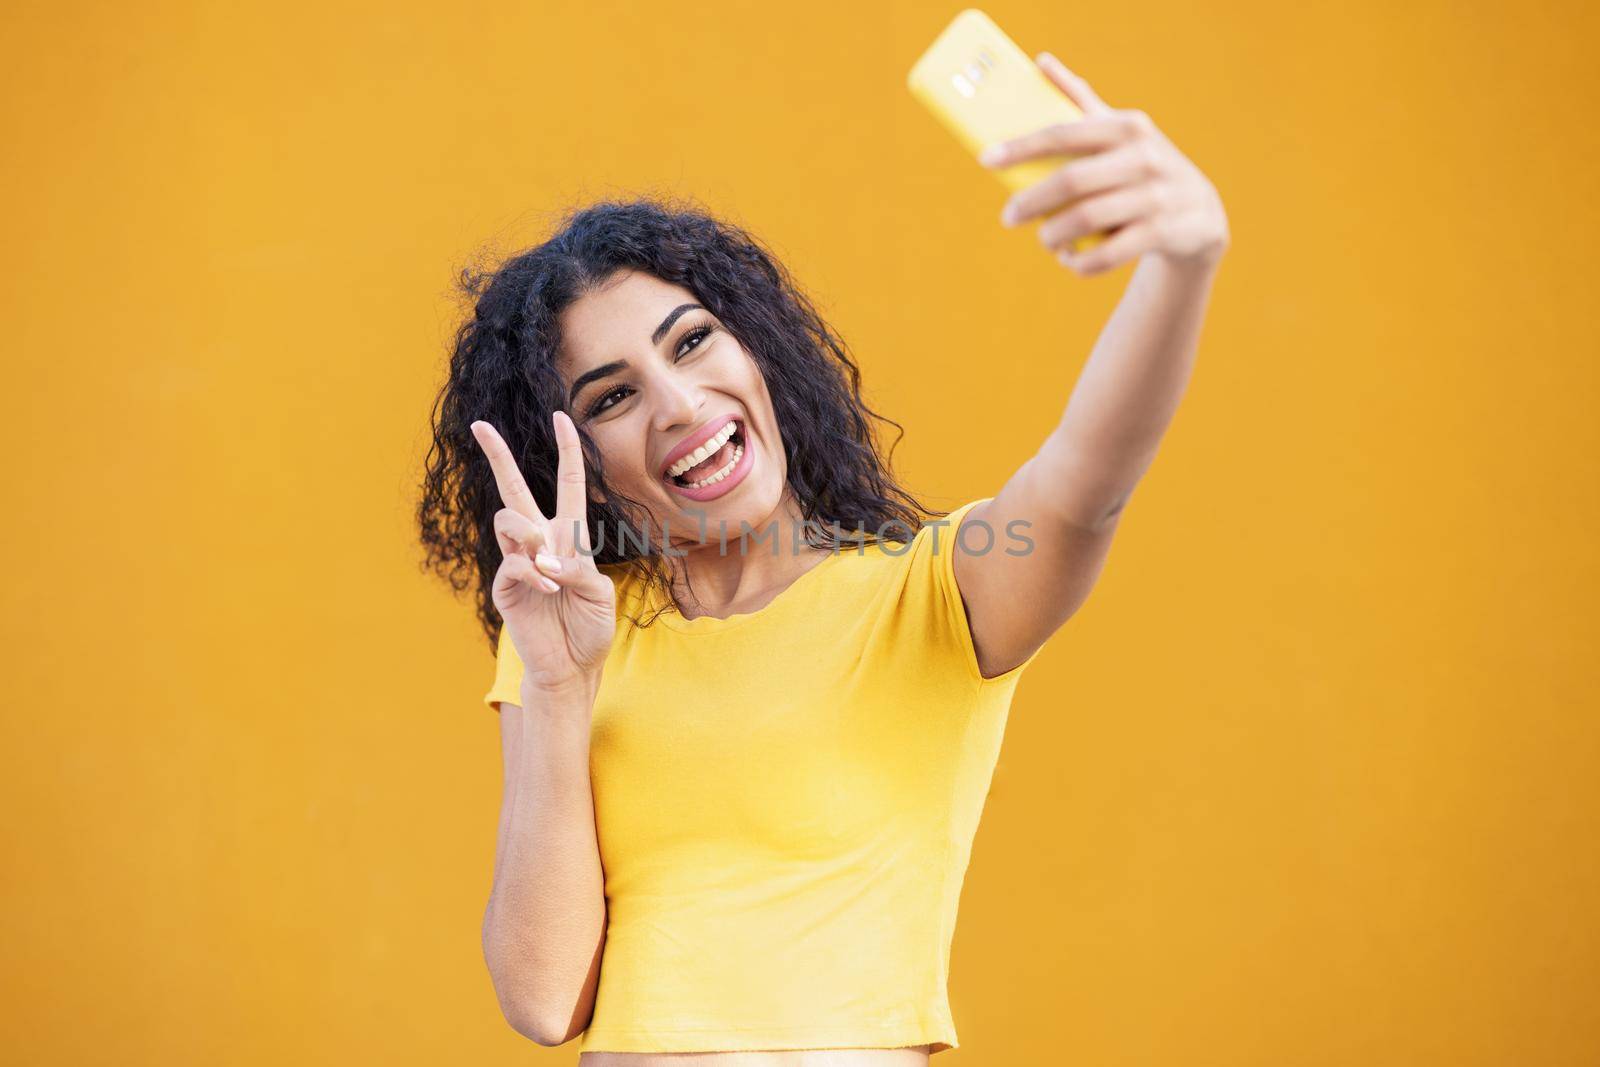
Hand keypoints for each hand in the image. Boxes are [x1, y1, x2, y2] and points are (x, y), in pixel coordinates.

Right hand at [470, 411, 615, 695]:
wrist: (572, 666)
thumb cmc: (590, 627)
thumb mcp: (600, 593)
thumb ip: (577, 569)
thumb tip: (545, 559)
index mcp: (569, 536)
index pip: (568, 484)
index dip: (567, 450)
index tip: (560, 417)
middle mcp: (540, 542)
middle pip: (513, 489)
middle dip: (496, 455)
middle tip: (478, 424)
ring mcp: (518, 562)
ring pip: (508, 520)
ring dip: (530, 536)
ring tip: (548, 567)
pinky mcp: (505, 587)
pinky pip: (512, 564)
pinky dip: (534, 575)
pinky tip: (548, 593)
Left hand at [979, 52, 1229, 275]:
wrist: (1200, 214)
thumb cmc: (1142, 167)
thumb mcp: (1119, 131)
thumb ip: (1080, 100)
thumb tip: (1041, 61)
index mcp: (1126, 127)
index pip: (1064, 133)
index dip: (1022, 147)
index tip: (986, 160)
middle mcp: (1144, 157)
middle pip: (1072, 181)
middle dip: (1031, 202)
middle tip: (1009, 217)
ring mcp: (1156, 196)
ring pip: (1086, 219)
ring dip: (1054, 235)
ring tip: (1045, 240)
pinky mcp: (1164, 232)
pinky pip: (1108, 253)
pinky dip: (1081, 262)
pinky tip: (1070, 260)